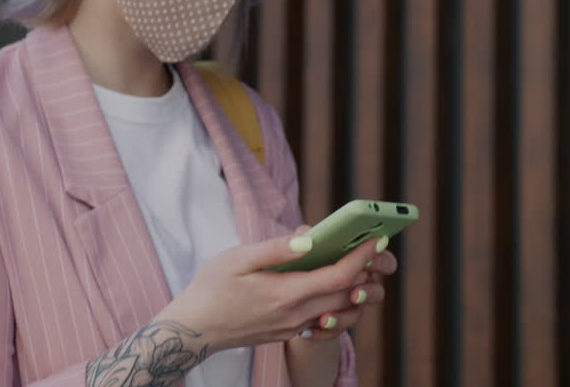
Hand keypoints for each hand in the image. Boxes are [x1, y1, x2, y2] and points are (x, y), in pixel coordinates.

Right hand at [154, 228, 386, 354]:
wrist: (194, 329)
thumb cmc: (211, 288)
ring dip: (354, 288)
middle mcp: (294, 315)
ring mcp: (292, 327)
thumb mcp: (238, 259)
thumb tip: (310, 237)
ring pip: (338, 309)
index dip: (361, 257)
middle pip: (346, 294)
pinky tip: (329, 283)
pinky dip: (335, 300)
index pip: (338, 276)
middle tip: (374, 246)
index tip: (376, 238)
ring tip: (359, 262)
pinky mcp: (287, 332)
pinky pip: (323, 318)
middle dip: (365, 270)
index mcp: (285, 293)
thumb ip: (276, 248)